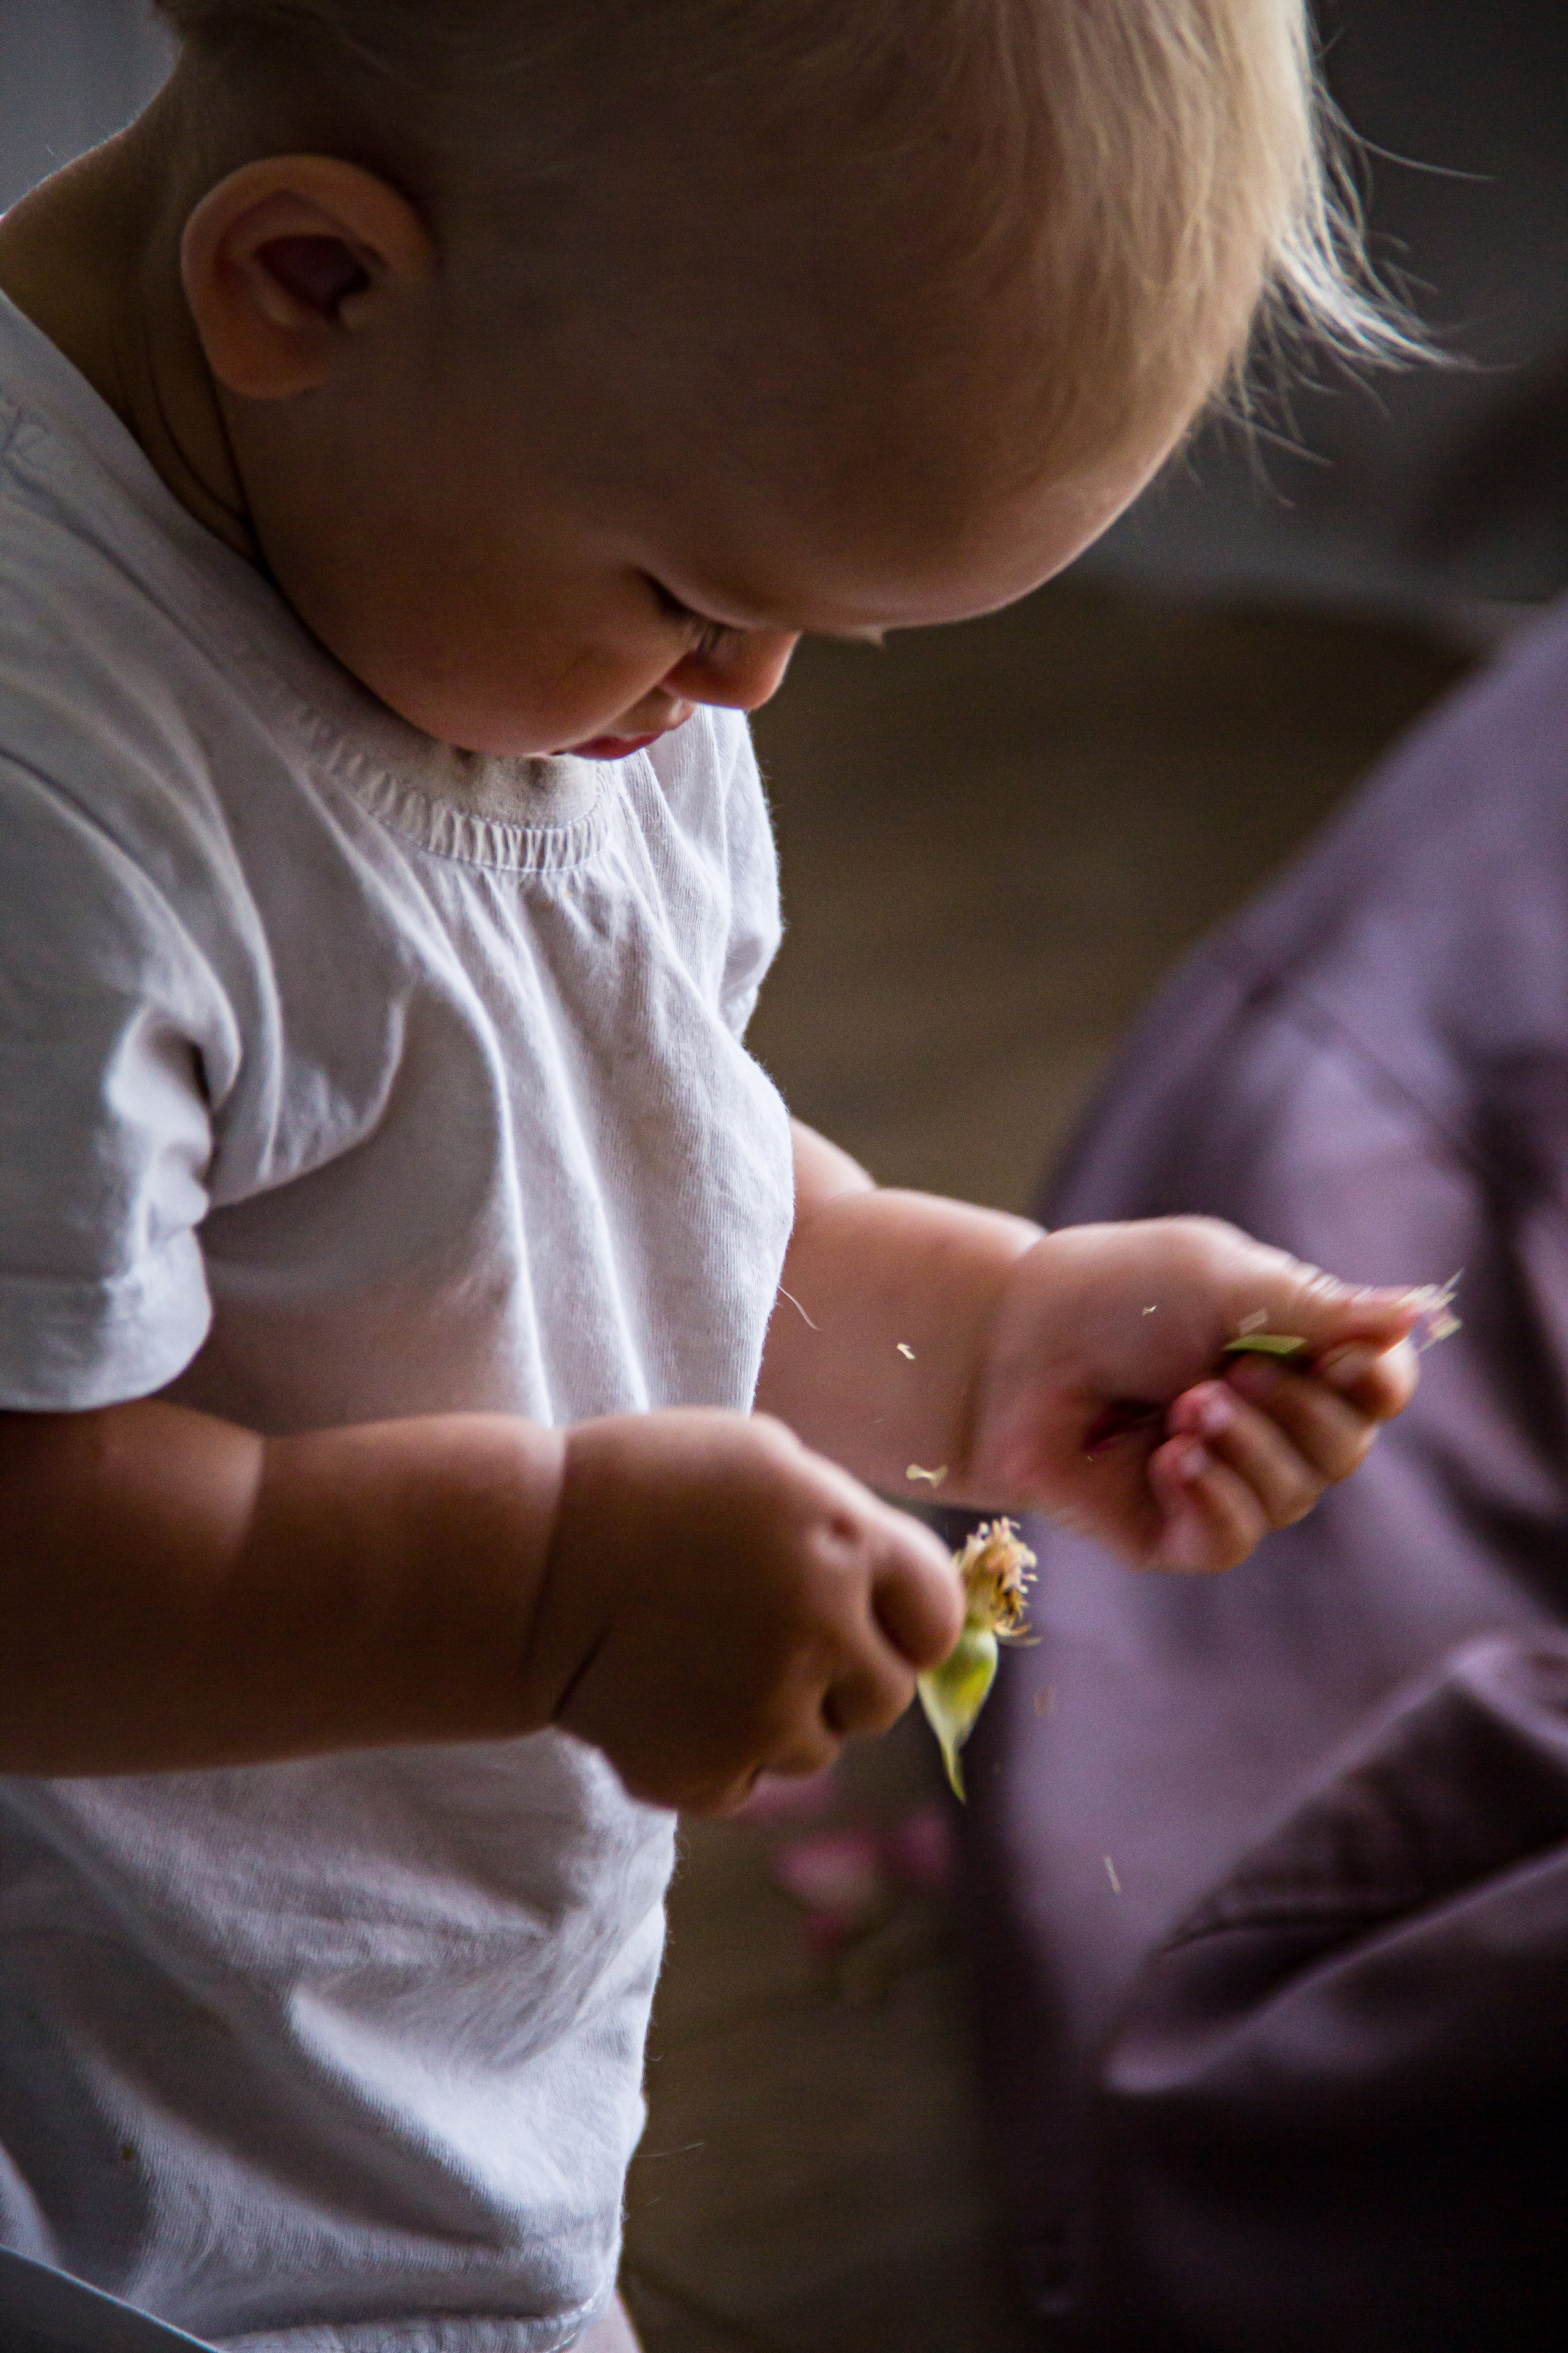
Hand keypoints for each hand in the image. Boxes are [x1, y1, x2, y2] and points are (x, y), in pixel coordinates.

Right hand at [523, 1408, 962, 1811]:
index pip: (937, 1617)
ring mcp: (767, 1707)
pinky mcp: (708, 1770)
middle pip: (885, 1698)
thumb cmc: (644, 1490)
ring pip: (815, 1750)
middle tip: (770, 1647)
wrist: (525, 1560)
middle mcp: (822, 1626)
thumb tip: (913, 1600)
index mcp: (845, 1540)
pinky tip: (664, 1704)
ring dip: (775, 1720)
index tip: (874, 1626)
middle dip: (843, 1681)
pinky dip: (713, 1759)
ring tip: (699, 1665)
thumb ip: (846, 1530)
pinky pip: (747, 1786)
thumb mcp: (763, 1464)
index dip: (907, 1625)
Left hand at [967, 1217, 1420, 1572]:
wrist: (1011, 1344)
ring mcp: (1222, 1479)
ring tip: (1182, 1407)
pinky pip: (1231, 1540)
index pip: (1379, 1388)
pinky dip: (1212, 1498)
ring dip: (1244, 1449)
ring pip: (1291, 1498)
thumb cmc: (1116, 1296)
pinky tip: (1169, 1460)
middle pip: (1345, 1449)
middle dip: (1296, 1411)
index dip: (1375, 1380)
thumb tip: (1420, 1309)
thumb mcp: (1226, 1283)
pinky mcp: (1171, 1529)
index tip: (1344, 1355)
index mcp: (1292, 1354)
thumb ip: (1321, 1309)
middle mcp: (1267, 1422)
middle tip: (1229, 1372)